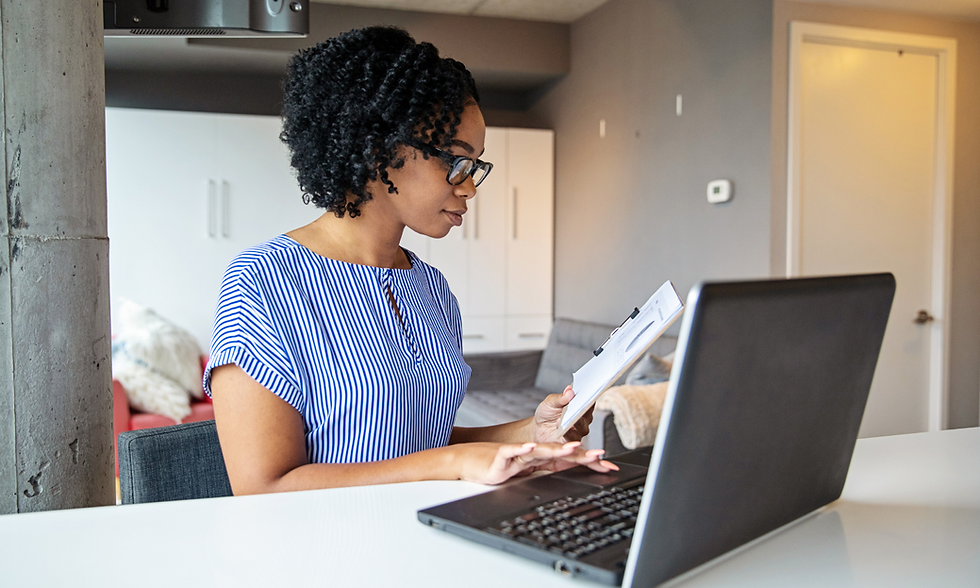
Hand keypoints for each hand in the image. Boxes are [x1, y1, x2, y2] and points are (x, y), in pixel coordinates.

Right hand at [455, 441, 617, 485]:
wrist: (469, 461)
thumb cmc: (498, 467)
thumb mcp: (527, 472)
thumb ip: (548, 470)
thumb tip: (570, 470)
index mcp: (540, 459)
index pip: (568, 459)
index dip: (588, 461)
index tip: (608, 466)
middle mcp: (533, 453)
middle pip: (560, 453)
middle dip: (580, 455)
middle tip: (600, 455)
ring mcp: (518, 453)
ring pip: (540, 450)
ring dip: (556, 449)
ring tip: (572, 447)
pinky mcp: (502, 455)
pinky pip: (513, 451)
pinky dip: (523, 448)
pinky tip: (532, 446)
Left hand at [531, 385, 593, 443]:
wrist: (538, 429)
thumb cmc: (547, 413)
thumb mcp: (550, 402)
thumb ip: (560, 397)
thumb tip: (569, 391)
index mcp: (580, 404)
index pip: (589, 398)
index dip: (589, 394)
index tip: (587, 390)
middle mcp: (583, 417)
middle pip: (587, 411)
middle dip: (582, 407)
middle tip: (577, 403)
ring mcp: (579, 429)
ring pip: (581, 424)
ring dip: (573, 420)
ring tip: (564, 417)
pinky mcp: (573, 440)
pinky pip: (573, 436)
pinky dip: (568, 431)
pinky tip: (561, 426)